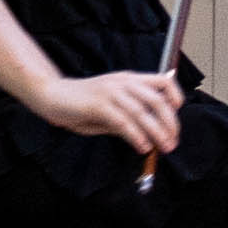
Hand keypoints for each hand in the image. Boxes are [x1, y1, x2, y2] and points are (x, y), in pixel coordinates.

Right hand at [34, 68, 183, 152]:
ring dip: (156, 132)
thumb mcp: (110, 108)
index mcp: (129, 80)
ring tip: (162, 147)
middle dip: (170, 123)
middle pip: (157, 100)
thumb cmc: (80, 102)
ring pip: (142, 112)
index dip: (175, 97)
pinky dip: (136, 135)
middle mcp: (123, 83)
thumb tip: (149, 134)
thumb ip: (128, 117)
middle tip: (172, 141)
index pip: (163, 81)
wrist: (51, 94)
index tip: (177, 116)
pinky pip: (123, 121)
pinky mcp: (98, 105)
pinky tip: (141, 146)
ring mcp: (110, 92)